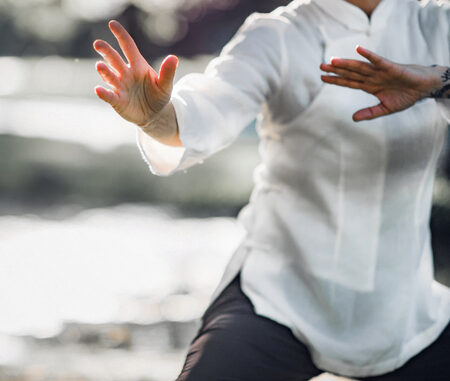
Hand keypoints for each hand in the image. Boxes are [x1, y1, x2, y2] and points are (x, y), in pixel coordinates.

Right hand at [93, 20, 178, 127]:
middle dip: (106, 51)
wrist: (155, 115)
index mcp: (138, 65)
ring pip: (110, 76)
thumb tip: (174, 58)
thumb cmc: (159, 96)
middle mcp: (126, 73)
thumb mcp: (165, 85)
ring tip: (100, 66)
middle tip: (98, 44)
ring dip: (104, 71)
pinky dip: (104, 93)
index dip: (121, 35)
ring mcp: (120, 87)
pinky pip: (109, 96)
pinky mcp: (118, 101)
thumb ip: (168, 72)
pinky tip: (99, 90)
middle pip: (114, 59)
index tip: (112, 24)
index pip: (128, 47)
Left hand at [319, 45, 441, 121]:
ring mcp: (380, 71)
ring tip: (333, 61)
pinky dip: (369, 55)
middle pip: (350, 73)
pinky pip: (378, 60)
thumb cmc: (405, 96)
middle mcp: (372, 77)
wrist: (424, 88)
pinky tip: (358, 49)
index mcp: (369, 85)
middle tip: (321, 66)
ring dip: (346, 64)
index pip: (349, 82)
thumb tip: (353, 118)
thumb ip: (369, 113)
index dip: (336, 80)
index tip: (322, 77)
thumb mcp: (385, 109)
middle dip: (336, 70)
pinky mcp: (391, 68)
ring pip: (360, 67)